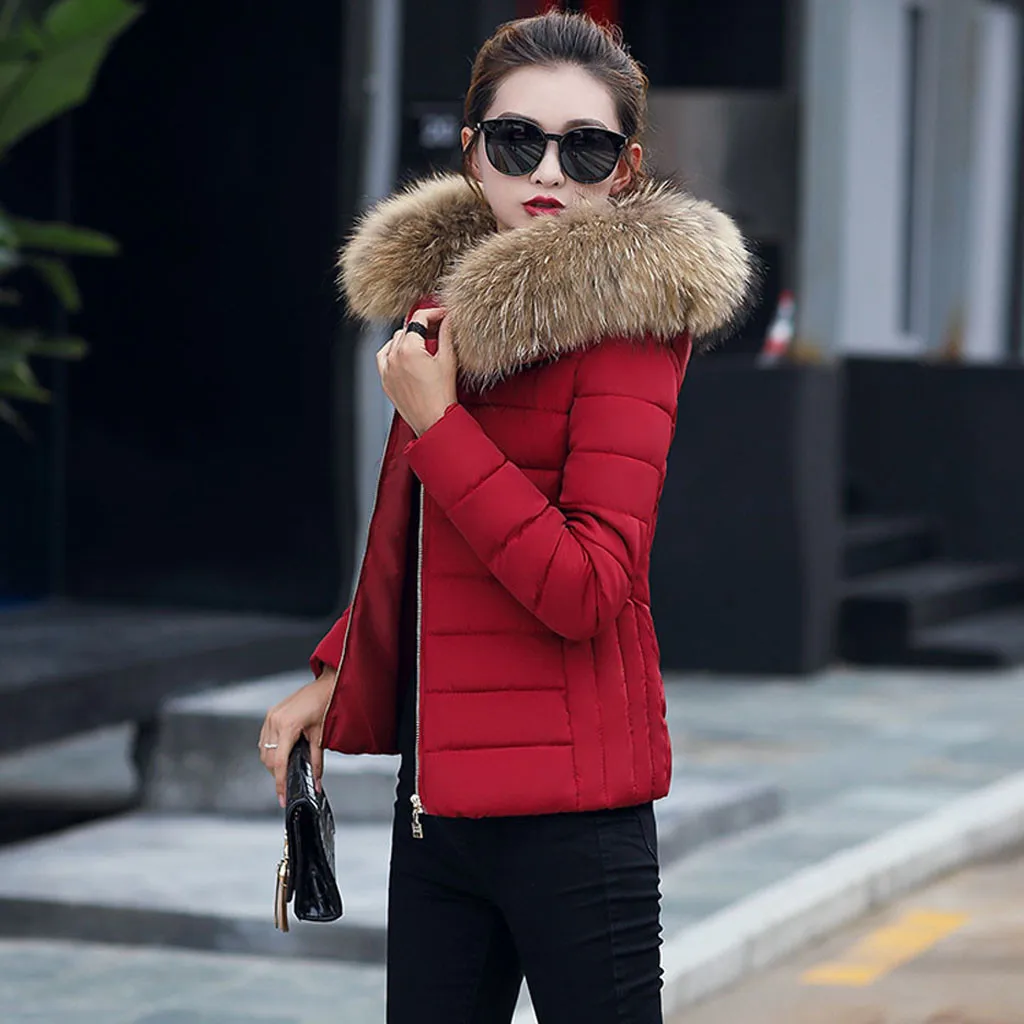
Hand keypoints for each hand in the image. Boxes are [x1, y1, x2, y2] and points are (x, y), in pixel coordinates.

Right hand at [258, 670, 333, 807]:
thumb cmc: (324, 705)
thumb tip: (316, 781)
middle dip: (277, 774)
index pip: (279, 762)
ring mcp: (271, 717)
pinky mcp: (270, 715)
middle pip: (269, 759)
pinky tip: (280, 754)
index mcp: (288, 726)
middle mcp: (275, 721)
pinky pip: (264, 740)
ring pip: (264, 751)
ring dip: (272, 763)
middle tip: (287, 783)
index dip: (280, 782)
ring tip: (285, 769)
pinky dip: (270, 751)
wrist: (324, 686)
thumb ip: (317, 762)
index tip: (282, 796)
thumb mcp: (320, 736)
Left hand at [378, 307, 457, 435]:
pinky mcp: (385, 381)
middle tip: (438, 330)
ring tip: (423, 344)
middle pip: (406, 328)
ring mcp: (387, 369)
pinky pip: (383, 357)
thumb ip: (447, 334)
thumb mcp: (448, 360)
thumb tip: (449, 319)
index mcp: (408, 349)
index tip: (443, 315)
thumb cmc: (441, 397)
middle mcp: (393, 357)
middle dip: (422, 326)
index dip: (433, 313)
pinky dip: (393, 352)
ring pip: (394, 341)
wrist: (433, 422)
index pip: (418, 318)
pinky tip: (405, 355)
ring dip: (408, 338)